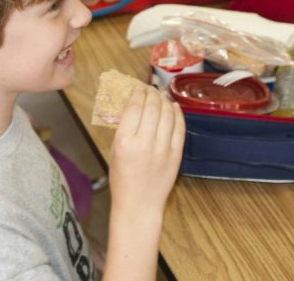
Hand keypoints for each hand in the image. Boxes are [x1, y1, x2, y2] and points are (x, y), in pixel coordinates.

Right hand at [109, 86, 185, 214]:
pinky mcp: (175, 155)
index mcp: (124, 141)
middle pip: (152, 107)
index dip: (137, 94)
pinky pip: (179, 128)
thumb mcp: (114, 151)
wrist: (139, 204)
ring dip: (164, 101)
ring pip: (167, 114)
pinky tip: (173, 106)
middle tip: (150, 89)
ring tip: (161, 96)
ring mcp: (162, 149)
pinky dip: (177, 114)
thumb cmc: (123, 180)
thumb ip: (123, 129)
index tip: (138, 88)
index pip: (134, 107)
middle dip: (151, 94)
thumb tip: (134, 106)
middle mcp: (144, 143)